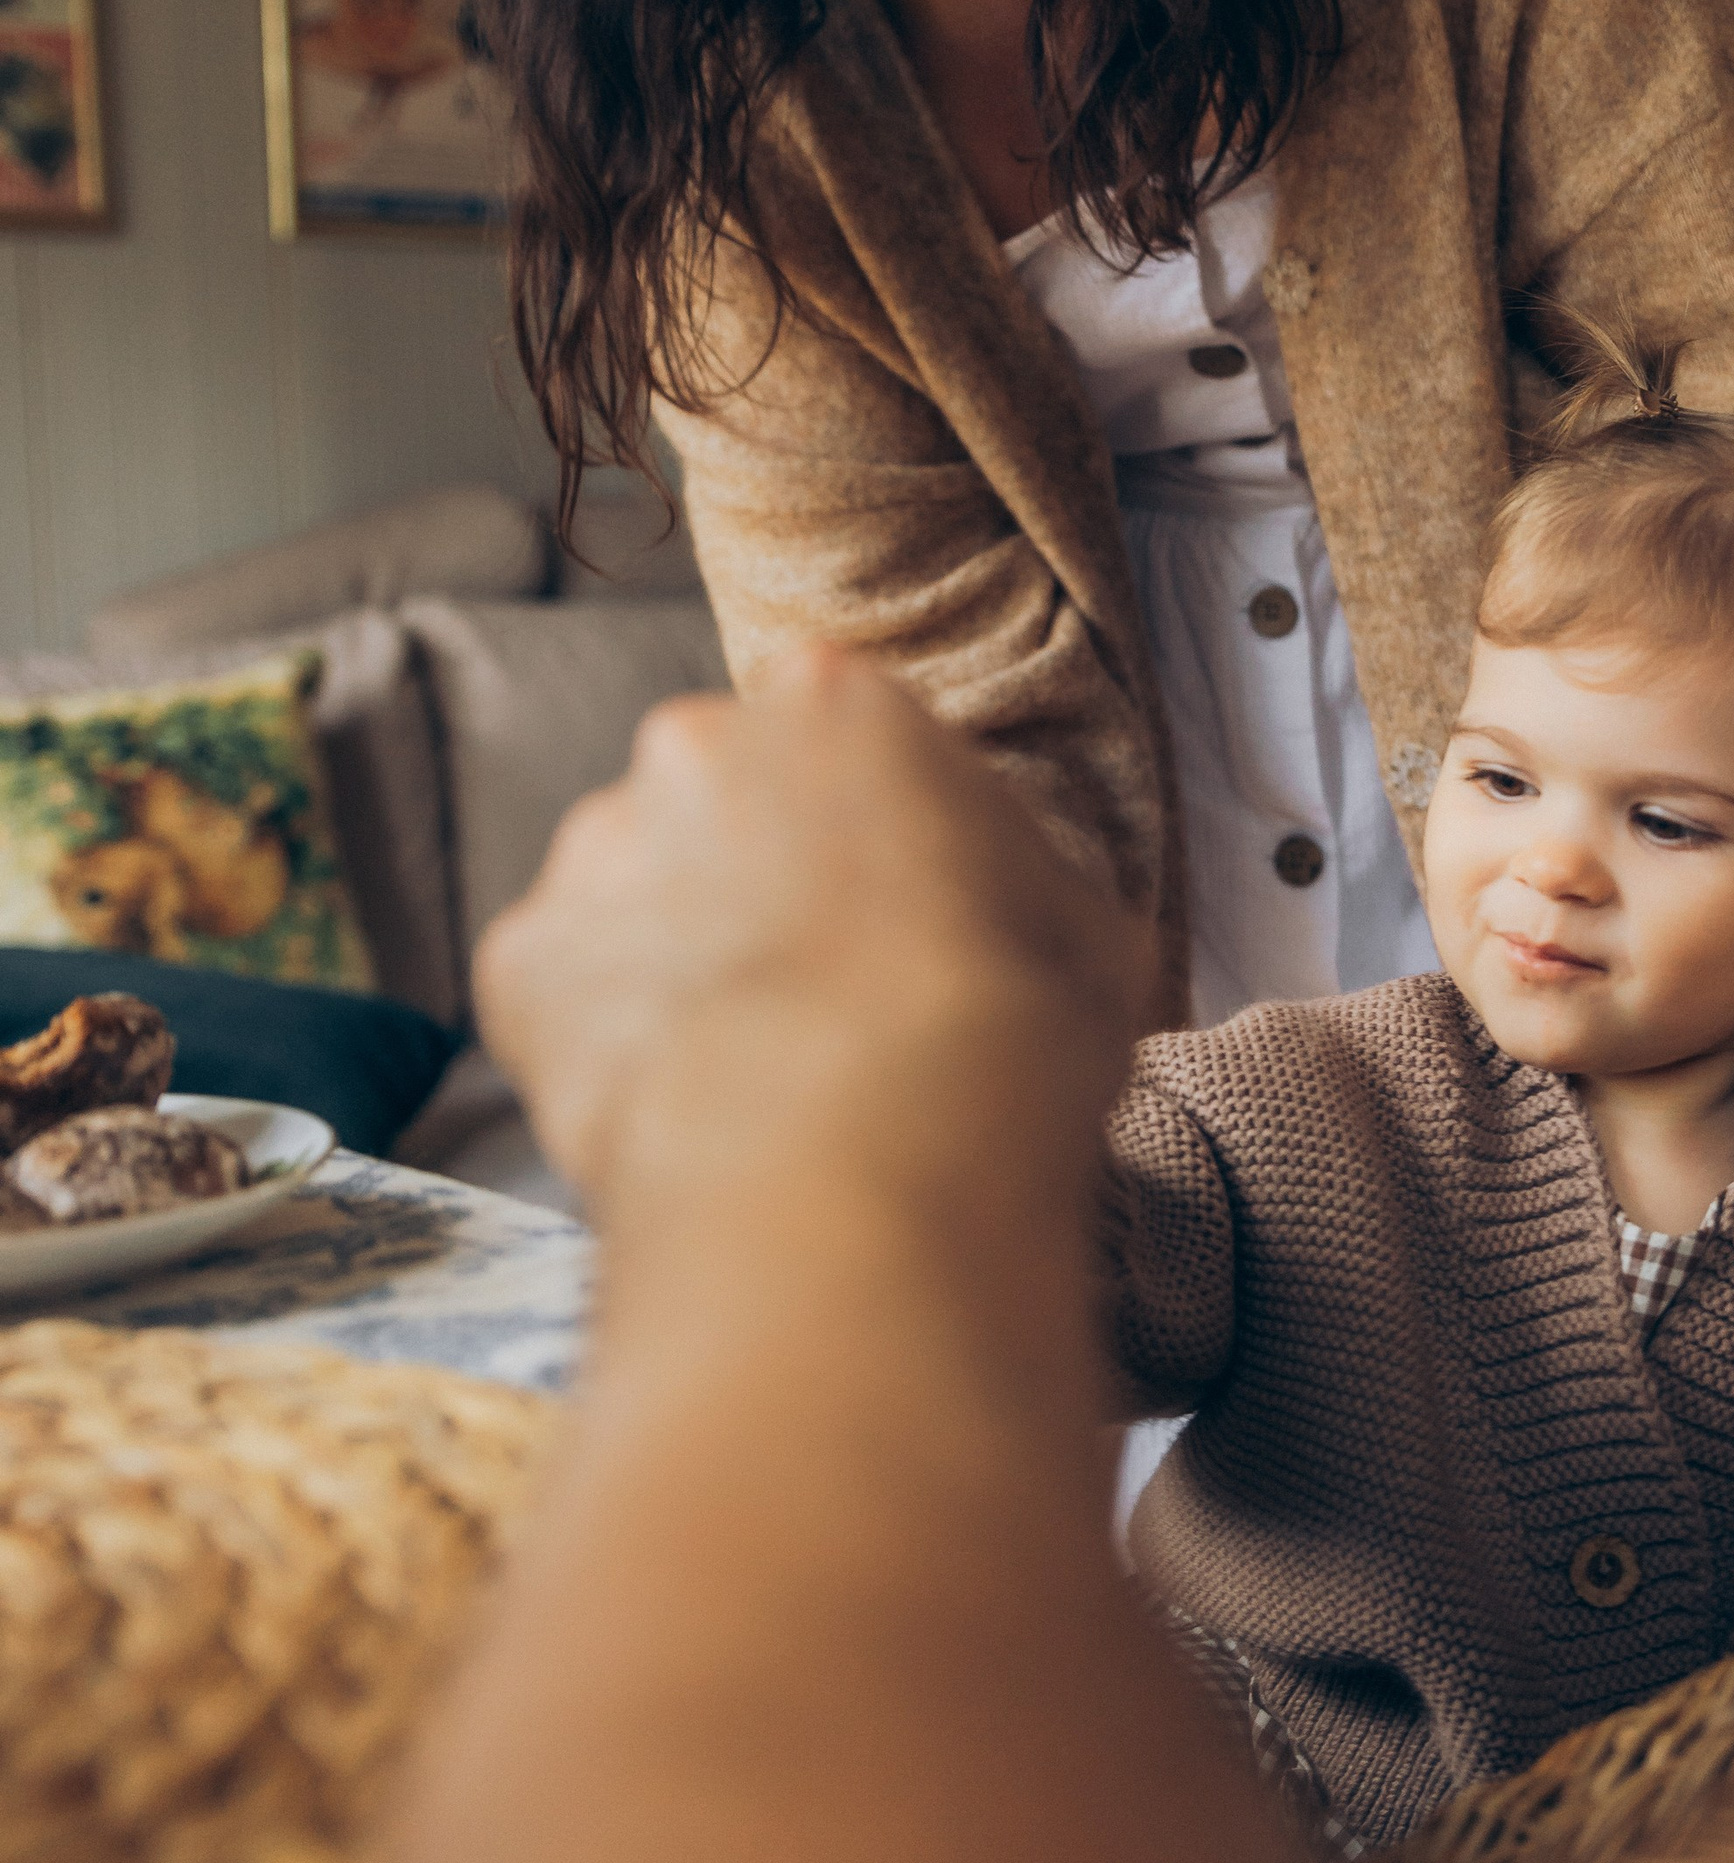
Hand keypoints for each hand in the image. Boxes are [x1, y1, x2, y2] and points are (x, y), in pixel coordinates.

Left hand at [473, 646, 1150, 1214]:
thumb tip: (1008, 915)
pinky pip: (559, 997)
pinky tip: (678, 1110)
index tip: (887, 904)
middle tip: (814, 996)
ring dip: (669, 960)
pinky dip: (601, 1047)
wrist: (857, 1160)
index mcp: (837, 702)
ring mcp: (596, 849)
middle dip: (748, 879)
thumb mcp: (1083, 931)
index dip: (863, 826)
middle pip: (713, 799)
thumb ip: (1018, 883)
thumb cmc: (997, 1036)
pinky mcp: (520, 961)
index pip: (835, 732)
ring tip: (745, 1074)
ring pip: (628, 895)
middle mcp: (694, 745)